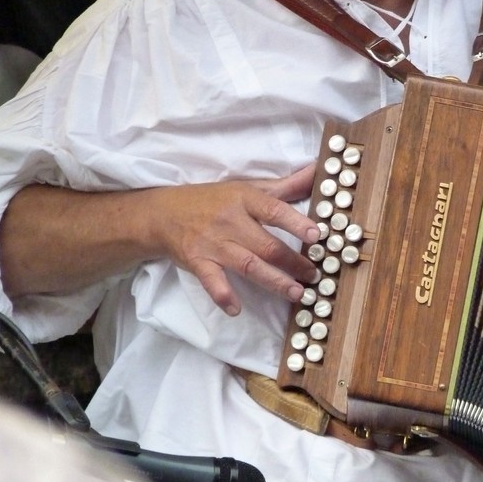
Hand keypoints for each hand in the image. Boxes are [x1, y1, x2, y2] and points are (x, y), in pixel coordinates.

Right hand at [146, 165, 319, 314]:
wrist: (164, 213)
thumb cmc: (214, 200)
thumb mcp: (248, 187)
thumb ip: (285, 185)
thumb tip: (317, 172)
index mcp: (244, 199)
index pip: (273, 210)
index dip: (295, 222)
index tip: (316, 235)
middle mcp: (230, 220)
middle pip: (265, 243)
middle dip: (292, 261)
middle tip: (314, 275)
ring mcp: (213, 243)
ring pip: (247, 265)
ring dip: (273, 281)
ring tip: (296, 293)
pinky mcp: (197, 261)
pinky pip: (211, 280)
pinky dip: (222, 294)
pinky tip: (236, 309)